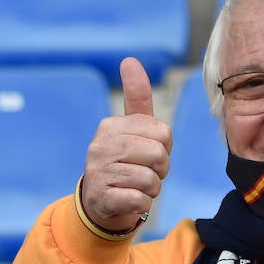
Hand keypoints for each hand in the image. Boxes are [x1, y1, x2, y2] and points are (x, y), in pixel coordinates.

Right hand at [80, 57, 172, 231]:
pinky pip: (141, 200)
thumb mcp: (132, 129)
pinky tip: (129, 199)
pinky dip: (142, 203)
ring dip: (151, 188)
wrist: (101, 202)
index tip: (148, 152)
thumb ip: (136, 98)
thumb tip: (129, 60)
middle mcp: (101, 145)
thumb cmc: (125, 162)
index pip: (163, 132)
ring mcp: (99, 172)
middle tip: (144, 171)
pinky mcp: (103, 197)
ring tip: (135, 185)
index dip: (164, 147)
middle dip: (160, 169)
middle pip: (159, 155)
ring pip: (152, 180)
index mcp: (112, 125)